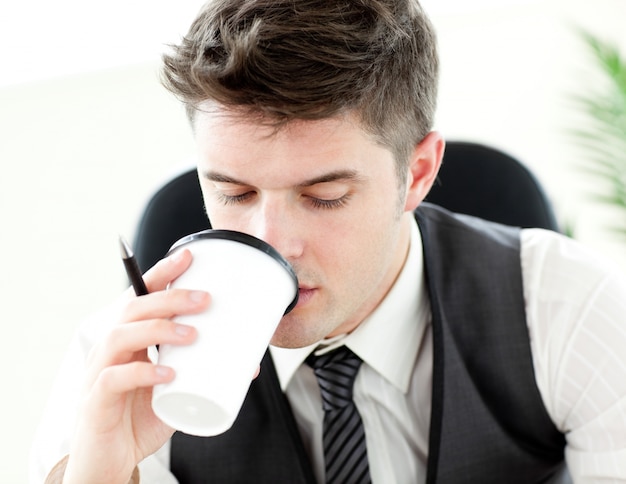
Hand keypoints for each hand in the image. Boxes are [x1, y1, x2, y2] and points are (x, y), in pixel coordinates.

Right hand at [63, 249, 209, 483]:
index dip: (161, 274)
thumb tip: (250, 364)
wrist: (110, 462)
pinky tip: (168, 372)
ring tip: (193, 333)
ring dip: (159, 329)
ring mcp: (99, 374)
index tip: (189, 255)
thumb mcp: (177, 390)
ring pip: (120, 336)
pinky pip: (113, 379)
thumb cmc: (141, 418)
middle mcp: (110, 350)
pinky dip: (143, 372)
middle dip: (170, 298)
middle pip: (133, 309)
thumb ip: (206, 374)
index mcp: (129, 340)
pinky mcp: (96, 402)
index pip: (140, 297)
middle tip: (206, 299)